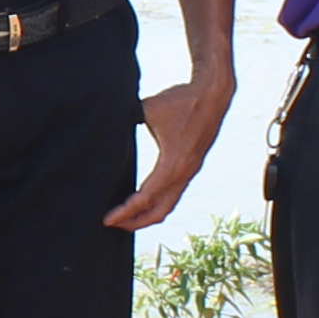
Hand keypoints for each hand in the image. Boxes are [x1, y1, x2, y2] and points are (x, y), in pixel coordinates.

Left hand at [107, 63, 233, 229]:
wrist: (214, 94)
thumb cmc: (181, 100)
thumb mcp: (148, 109)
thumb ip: (126, 120)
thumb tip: (104, 125)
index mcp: (172, 164)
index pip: (145, 198)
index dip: (125, 212)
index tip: (107, 219)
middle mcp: (183, 173)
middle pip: (159, 212)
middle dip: (135, 222)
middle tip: (113, 224)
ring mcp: (190, 172)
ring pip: (169, 205)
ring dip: (148, 215)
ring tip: (126, 218)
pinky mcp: (192, 167)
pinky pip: (174, 194)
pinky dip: (158, 204)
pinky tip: (144, 201)